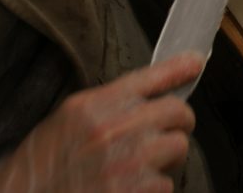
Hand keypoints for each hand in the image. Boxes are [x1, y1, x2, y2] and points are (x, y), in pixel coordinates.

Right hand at [0, 53, 203, 192]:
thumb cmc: (46, 167)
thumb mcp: (70, 121)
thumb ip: (110, 103)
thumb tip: (151, 92)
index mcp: (93, 106)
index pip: (148, 78)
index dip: (177, 68)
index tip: (196, 62)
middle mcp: (113, 129)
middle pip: (177, 111)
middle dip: (178, 123)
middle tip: (166, 134)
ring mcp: (127, 161)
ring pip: (179, 146)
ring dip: (168, 159)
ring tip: (143, 168)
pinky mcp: (137, 191)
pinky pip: (167, 183)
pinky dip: (155, 189)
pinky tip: (132, 190)